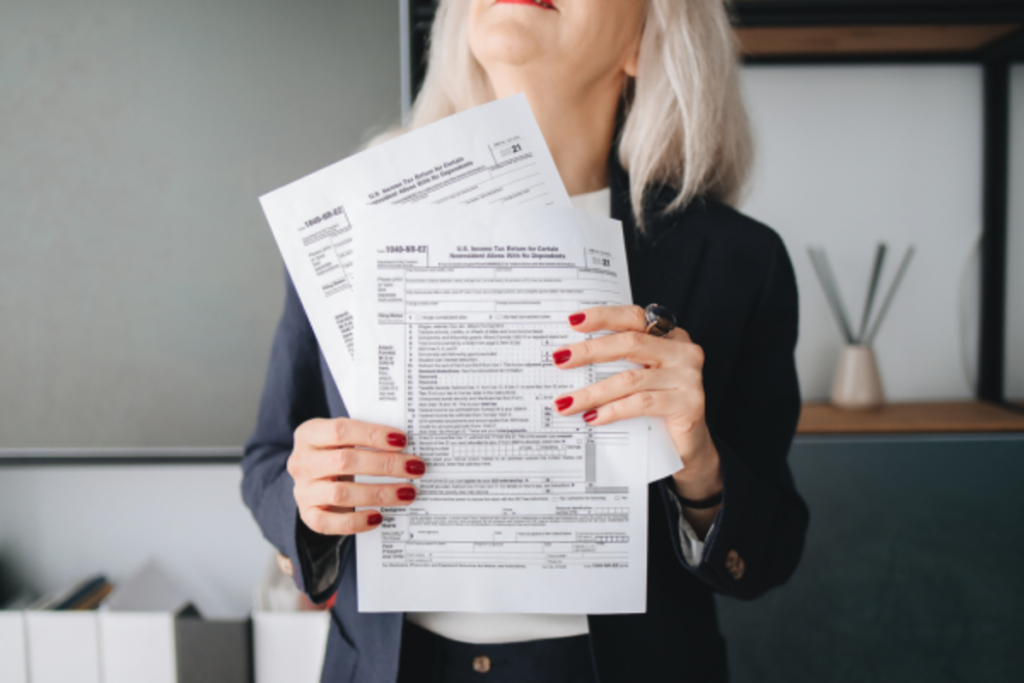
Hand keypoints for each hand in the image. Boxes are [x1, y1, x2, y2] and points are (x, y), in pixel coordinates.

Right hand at [287, 418, 424, 534]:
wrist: (314, 478)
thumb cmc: (336, 452)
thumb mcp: (344, 438)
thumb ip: (367, 438)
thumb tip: (406, 446)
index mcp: (309, 434)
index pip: (340, 430)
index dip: (373, 435)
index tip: (402, 441)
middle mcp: (302, 462)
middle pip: (345, 461)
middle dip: (385, 465)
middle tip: (415, 467)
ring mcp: (302, 490)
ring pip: (341, 493)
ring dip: (380, 493)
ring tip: (407, 493)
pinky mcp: (308, 515)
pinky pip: (329, 523)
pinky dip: (356, 522)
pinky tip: (379, 517)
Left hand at [551, 306, 721, 510]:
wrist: (688, 447)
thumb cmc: (657, 408)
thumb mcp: (639, 378)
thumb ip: (618, 362)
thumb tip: (568, 357)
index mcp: (669, 335)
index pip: (633, 316)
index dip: (603, 316)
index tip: (572, 321)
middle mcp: (682, 351)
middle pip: (630, 343)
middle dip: (590, 351)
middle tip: (560, 360)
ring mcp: (688, 377)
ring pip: (631, 379)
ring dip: (593, 392)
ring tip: (566, 403)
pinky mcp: (689, 404)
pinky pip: (642, 403)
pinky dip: (613, 410)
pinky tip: (593, 417)